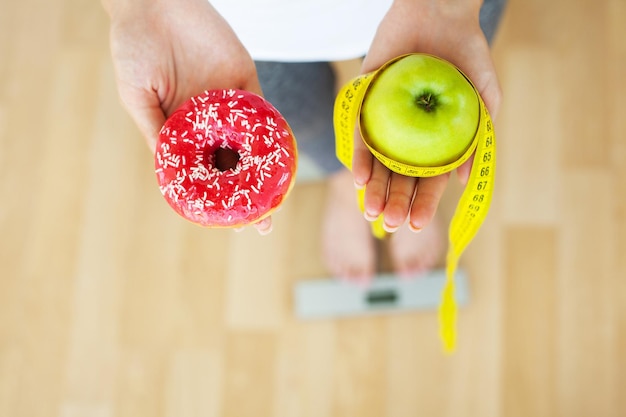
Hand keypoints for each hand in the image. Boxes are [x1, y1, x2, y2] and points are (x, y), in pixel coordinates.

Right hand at [104, 0, 272, 233]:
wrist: (153, 0)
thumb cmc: (135, 48)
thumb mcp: (136, 96)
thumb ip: (155, 131)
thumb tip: (170, 173)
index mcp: (182, 128)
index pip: (203, 169)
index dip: (216, 195)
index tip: (227, 222)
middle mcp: (209, 120)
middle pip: (234, 163)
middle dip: (250, 192)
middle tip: (263, 222)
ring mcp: (229, 101)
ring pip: (253, 143)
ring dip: (267, 171)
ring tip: (278, 200)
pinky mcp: (245, 78)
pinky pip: (262, 109)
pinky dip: (273, 132)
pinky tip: (280, 159)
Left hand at [352, 0, 502, 232]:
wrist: (440, 9)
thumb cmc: (468, 52)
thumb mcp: (484, 95)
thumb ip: (478, 136)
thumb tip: (462, 180)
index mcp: (434, 139)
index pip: (427, 180)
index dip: (423, 203)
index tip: (417, 226)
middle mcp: (408, 134)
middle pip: (399, 177)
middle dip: (395, 202)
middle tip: (390, 224)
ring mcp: (385, 120)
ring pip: (377, 162)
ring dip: (374, 188)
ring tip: (371, 211)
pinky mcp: (365, 100)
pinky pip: (359, 132)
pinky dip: (360, 155)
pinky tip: (358, 177)